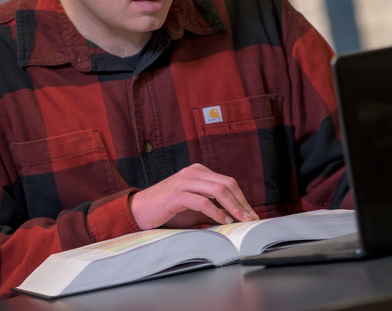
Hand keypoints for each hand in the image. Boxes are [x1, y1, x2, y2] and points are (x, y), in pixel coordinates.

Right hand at [129, 164, 258, 229]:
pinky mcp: (177, 194)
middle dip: (242, 203)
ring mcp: (185, 181)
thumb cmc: (168, 210)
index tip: (251, 214)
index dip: (242, 199)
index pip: (228, 182)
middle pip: (227, 184)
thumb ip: (212, 207)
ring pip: (217, 190)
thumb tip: (235, 217)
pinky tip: (223, 220)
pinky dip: (216, 212)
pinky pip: (202, 201)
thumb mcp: (194, 206)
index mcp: (199, 171)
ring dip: (233, 207)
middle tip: (251, 218)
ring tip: (241, 220)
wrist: (140, 210)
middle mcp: (194, 172)